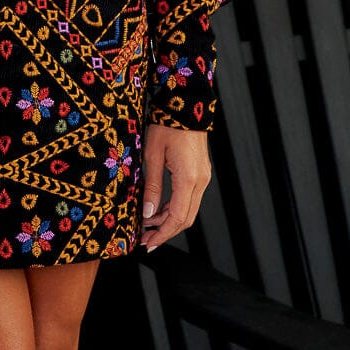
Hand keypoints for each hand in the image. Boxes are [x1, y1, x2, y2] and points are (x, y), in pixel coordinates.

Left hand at [140, 121, 210, 250]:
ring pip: (189, 210)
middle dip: (166, 232)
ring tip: (148, 225)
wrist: (185, 104)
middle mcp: (200, 181)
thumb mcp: (152, 154)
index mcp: (188, 178)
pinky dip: (176, 208)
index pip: (178, 218)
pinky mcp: (201, 172)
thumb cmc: (166, 125)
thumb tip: (148, 213)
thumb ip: (152, 186)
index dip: (163, 234)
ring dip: (170, 220)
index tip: (148, 244)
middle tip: (146, 240)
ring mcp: (203, 177)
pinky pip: (190, 198)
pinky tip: (160, 209)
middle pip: (186, 218)